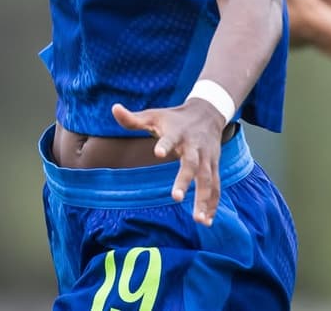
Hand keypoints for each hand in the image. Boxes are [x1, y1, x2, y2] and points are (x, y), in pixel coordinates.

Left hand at [111, 100, 225, 226]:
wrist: (207, 113)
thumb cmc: (173, 118)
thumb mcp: (153, 115)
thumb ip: (133, 118)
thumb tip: (114, 108)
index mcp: (177, 133)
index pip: (170, 139)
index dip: (165, 145)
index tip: (157, 153)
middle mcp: (194, 146)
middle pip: (192, 163)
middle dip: (185, 180)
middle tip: (176, 198)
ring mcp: (207, 157)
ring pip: (208, 179)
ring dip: (204, 199)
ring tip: (198, 220)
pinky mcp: (214, 166)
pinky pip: (216, 187)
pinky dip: (213, 204)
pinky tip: (206, 221)